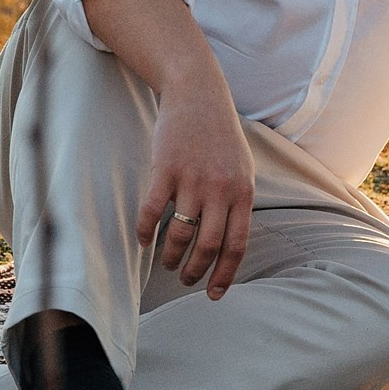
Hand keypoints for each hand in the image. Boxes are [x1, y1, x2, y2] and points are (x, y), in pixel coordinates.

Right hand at [136, 85, 256, 298]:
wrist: (198, 95)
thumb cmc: (221, 136)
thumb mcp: (243, 169)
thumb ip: (239, 203)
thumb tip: (231, 243)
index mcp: (243, 192)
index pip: (237, 245)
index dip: (225, 274)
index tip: (214, 294)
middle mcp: (221, 189)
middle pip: (208, 246)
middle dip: (195, 271)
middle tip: (185, 279)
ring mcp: (192, 179)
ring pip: (180, 234)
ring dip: (171, 256)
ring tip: (167, 262)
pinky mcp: (166, 169)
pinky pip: (153, 211)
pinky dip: (147, 232)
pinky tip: (145, 240)